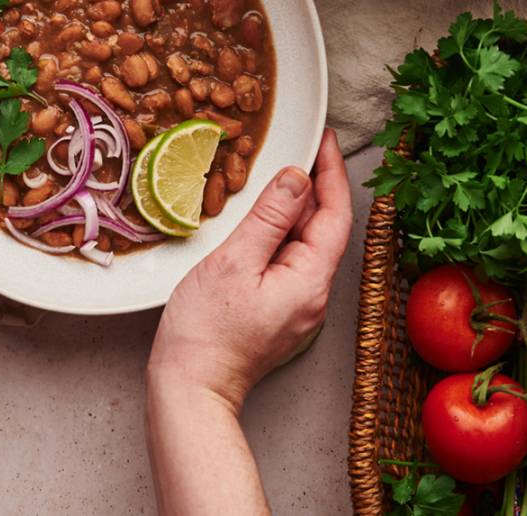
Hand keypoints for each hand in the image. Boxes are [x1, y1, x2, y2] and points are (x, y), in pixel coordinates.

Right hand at [148, 129, 351, 410]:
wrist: (191, 388)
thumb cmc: (207, 330)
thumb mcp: (234, 261)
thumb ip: (269, 217)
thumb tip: (296, 177)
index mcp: (310, 280)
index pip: (334, 214)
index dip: (331, 173)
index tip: (323, 139)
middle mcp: (313, 294)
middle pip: (322, 228)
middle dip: (313, 186)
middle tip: (295, 147)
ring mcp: (298, 306)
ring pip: (304, 245)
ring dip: (293, 209)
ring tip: (274, 175)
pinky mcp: (278, 311)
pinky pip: (287, 261)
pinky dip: (279, 233)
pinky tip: (259, 220)